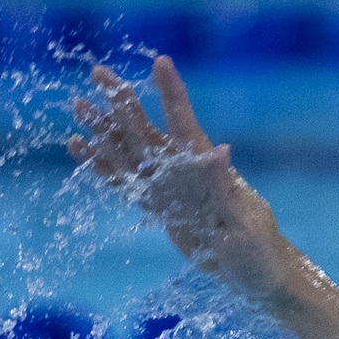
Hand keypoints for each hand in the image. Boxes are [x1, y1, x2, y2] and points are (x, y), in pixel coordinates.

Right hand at [70, 56, 294, 302]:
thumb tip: (221, 150)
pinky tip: (82, 148)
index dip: (172, 94)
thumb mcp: (243, 222)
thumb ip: (225, 188)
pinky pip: (126, 184)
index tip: (161, 62)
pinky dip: (103, 166)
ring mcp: (170, 190)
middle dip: (122, 102)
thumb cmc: (259, 250)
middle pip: (147, 131)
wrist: (257, 277)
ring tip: (79, 104)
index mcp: (208, 170)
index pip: (185, 124)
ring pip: (130, 153)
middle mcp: (184, 173)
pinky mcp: (161, 209)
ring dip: (105, 130)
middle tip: (97, 72)